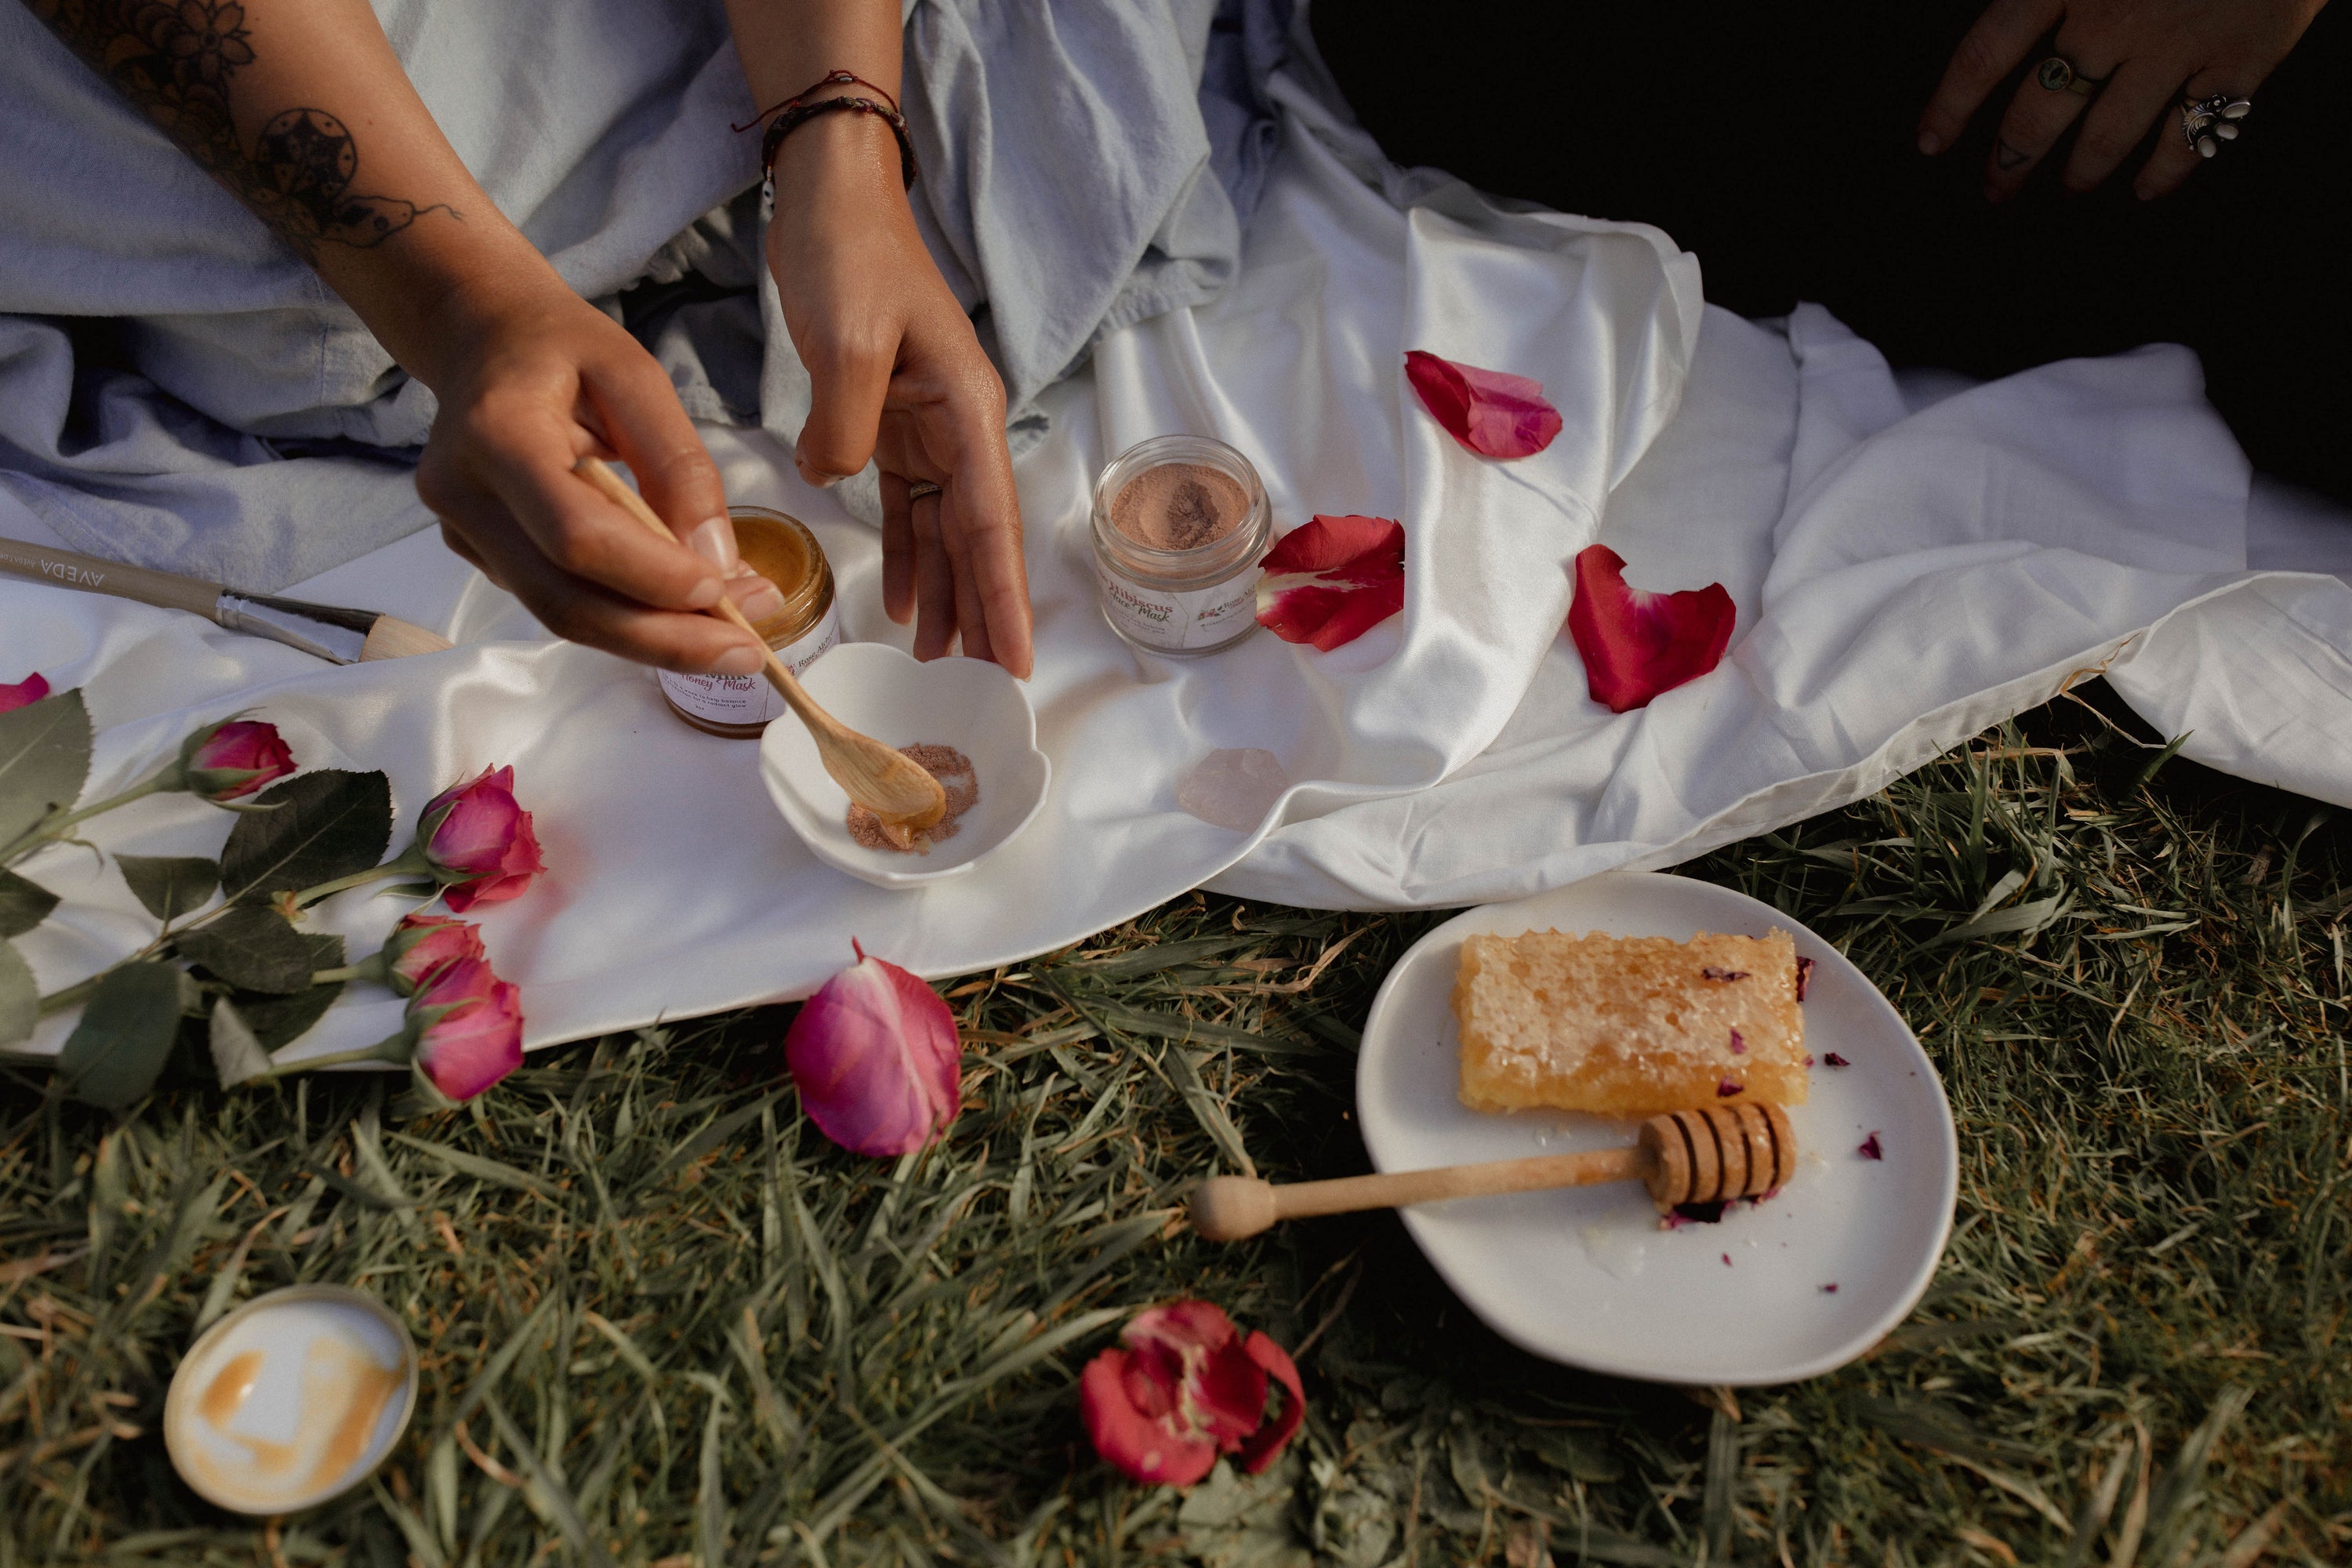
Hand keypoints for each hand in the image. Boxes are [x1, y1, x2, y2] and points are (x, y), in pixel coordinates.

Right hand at [413, 276, 780, 674]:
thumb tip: (716, 558)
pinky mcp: (483, 555)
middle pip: (565, 601)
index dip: (652, 576)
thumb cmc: (561, 348)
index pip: (575, 534)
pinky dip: (629, 616)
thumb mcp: (635, 375)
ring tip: (735, 639)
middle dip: (664, 638)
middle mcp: (464, 495)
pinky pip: (561, 601)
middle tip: (749, 653)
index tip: (726, 590)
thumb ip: (678, 462)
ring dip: (655, 638)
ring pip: (564, 615)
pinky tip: (687, 610)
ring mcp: (465, 533)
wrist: (482, 339)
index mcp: (496, 433)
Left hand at [766, 113, 1034, 676]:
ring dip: (948, 597)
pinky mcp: (891, 425)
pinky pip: (909, 507)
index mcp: (967, 411)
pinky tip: (903, 605)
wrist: (830, 198)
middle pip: (979, 540)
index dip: (1002, 598)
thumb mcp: (848, 338)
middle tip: (984, 689)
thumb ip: (847, 422)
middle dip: (985, 614)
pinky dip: (909, 557)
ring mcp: (929, 429)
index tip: (1017, 663)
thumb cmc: (850, 254)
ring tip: (942, 665)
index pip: (990, 524)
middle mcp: (961, 428)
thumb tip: (838, 475)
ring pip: (947, 533)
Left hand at [1918, 0, 2326, 201]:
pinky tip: (2147, 188)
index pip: (1986, 53)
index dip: (1951, 105)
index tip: (1931, 143)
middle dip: (2010, 160)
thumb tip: (2003, 12)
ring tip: (2070, 187)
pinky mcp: (2240, 58)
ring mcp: (2176, 45)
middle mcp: (2112, 19)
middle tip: (1997, 188)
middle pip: (2040, 110)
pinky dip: (2166, 172)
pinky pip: (2192, 136)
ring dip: (2081, 172)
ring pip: (2107, 135)